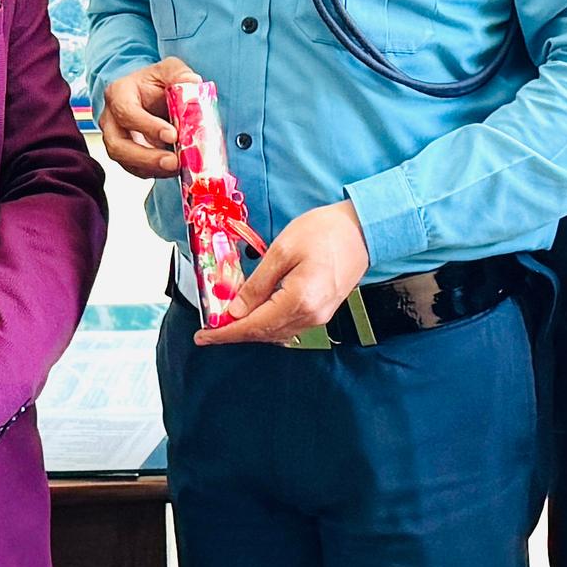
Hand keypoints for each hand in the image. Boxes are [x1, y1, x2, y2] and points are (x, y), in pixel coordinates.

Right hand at [97, 57, 193, 179]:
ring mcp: (115, 139)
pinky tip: (174, 169)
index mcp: (118, 93)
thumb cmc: (156, 82)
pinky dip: (156, 172)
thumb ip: (179, 74)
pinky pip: (136, 169)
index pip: (126, 112)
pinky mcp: (126, 155)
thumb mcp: (169, 70)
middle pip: (118, 145)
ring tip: (178, 168)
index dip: (148, 126)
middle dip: (146, 157)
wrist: (150, 94)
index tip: (172, 135)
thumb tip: (192, 82)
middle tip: (173, 162)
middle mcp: (111, 119)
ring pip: (125, 161)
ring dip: (152, 168)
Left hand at [202, 198, 369, 346]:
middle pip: (264, 334)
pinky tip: (254, 313)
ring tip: (227, 321)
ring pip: (275, 332)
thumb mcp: (283, 250)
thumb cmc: (325, 232)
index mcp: (299, 300)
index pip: (254, 326)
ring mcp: (319, 316)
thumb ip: (257, 284)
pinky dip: (267, 323)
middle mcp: (310, 315)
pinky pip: (287, 325)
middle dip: (234, 333)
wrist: (363, 229)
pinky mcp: (322, 311)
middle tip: (210, 329)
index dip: (225, 333)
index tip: (203, 336)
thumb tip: (236, 310)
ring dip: (250, 329)